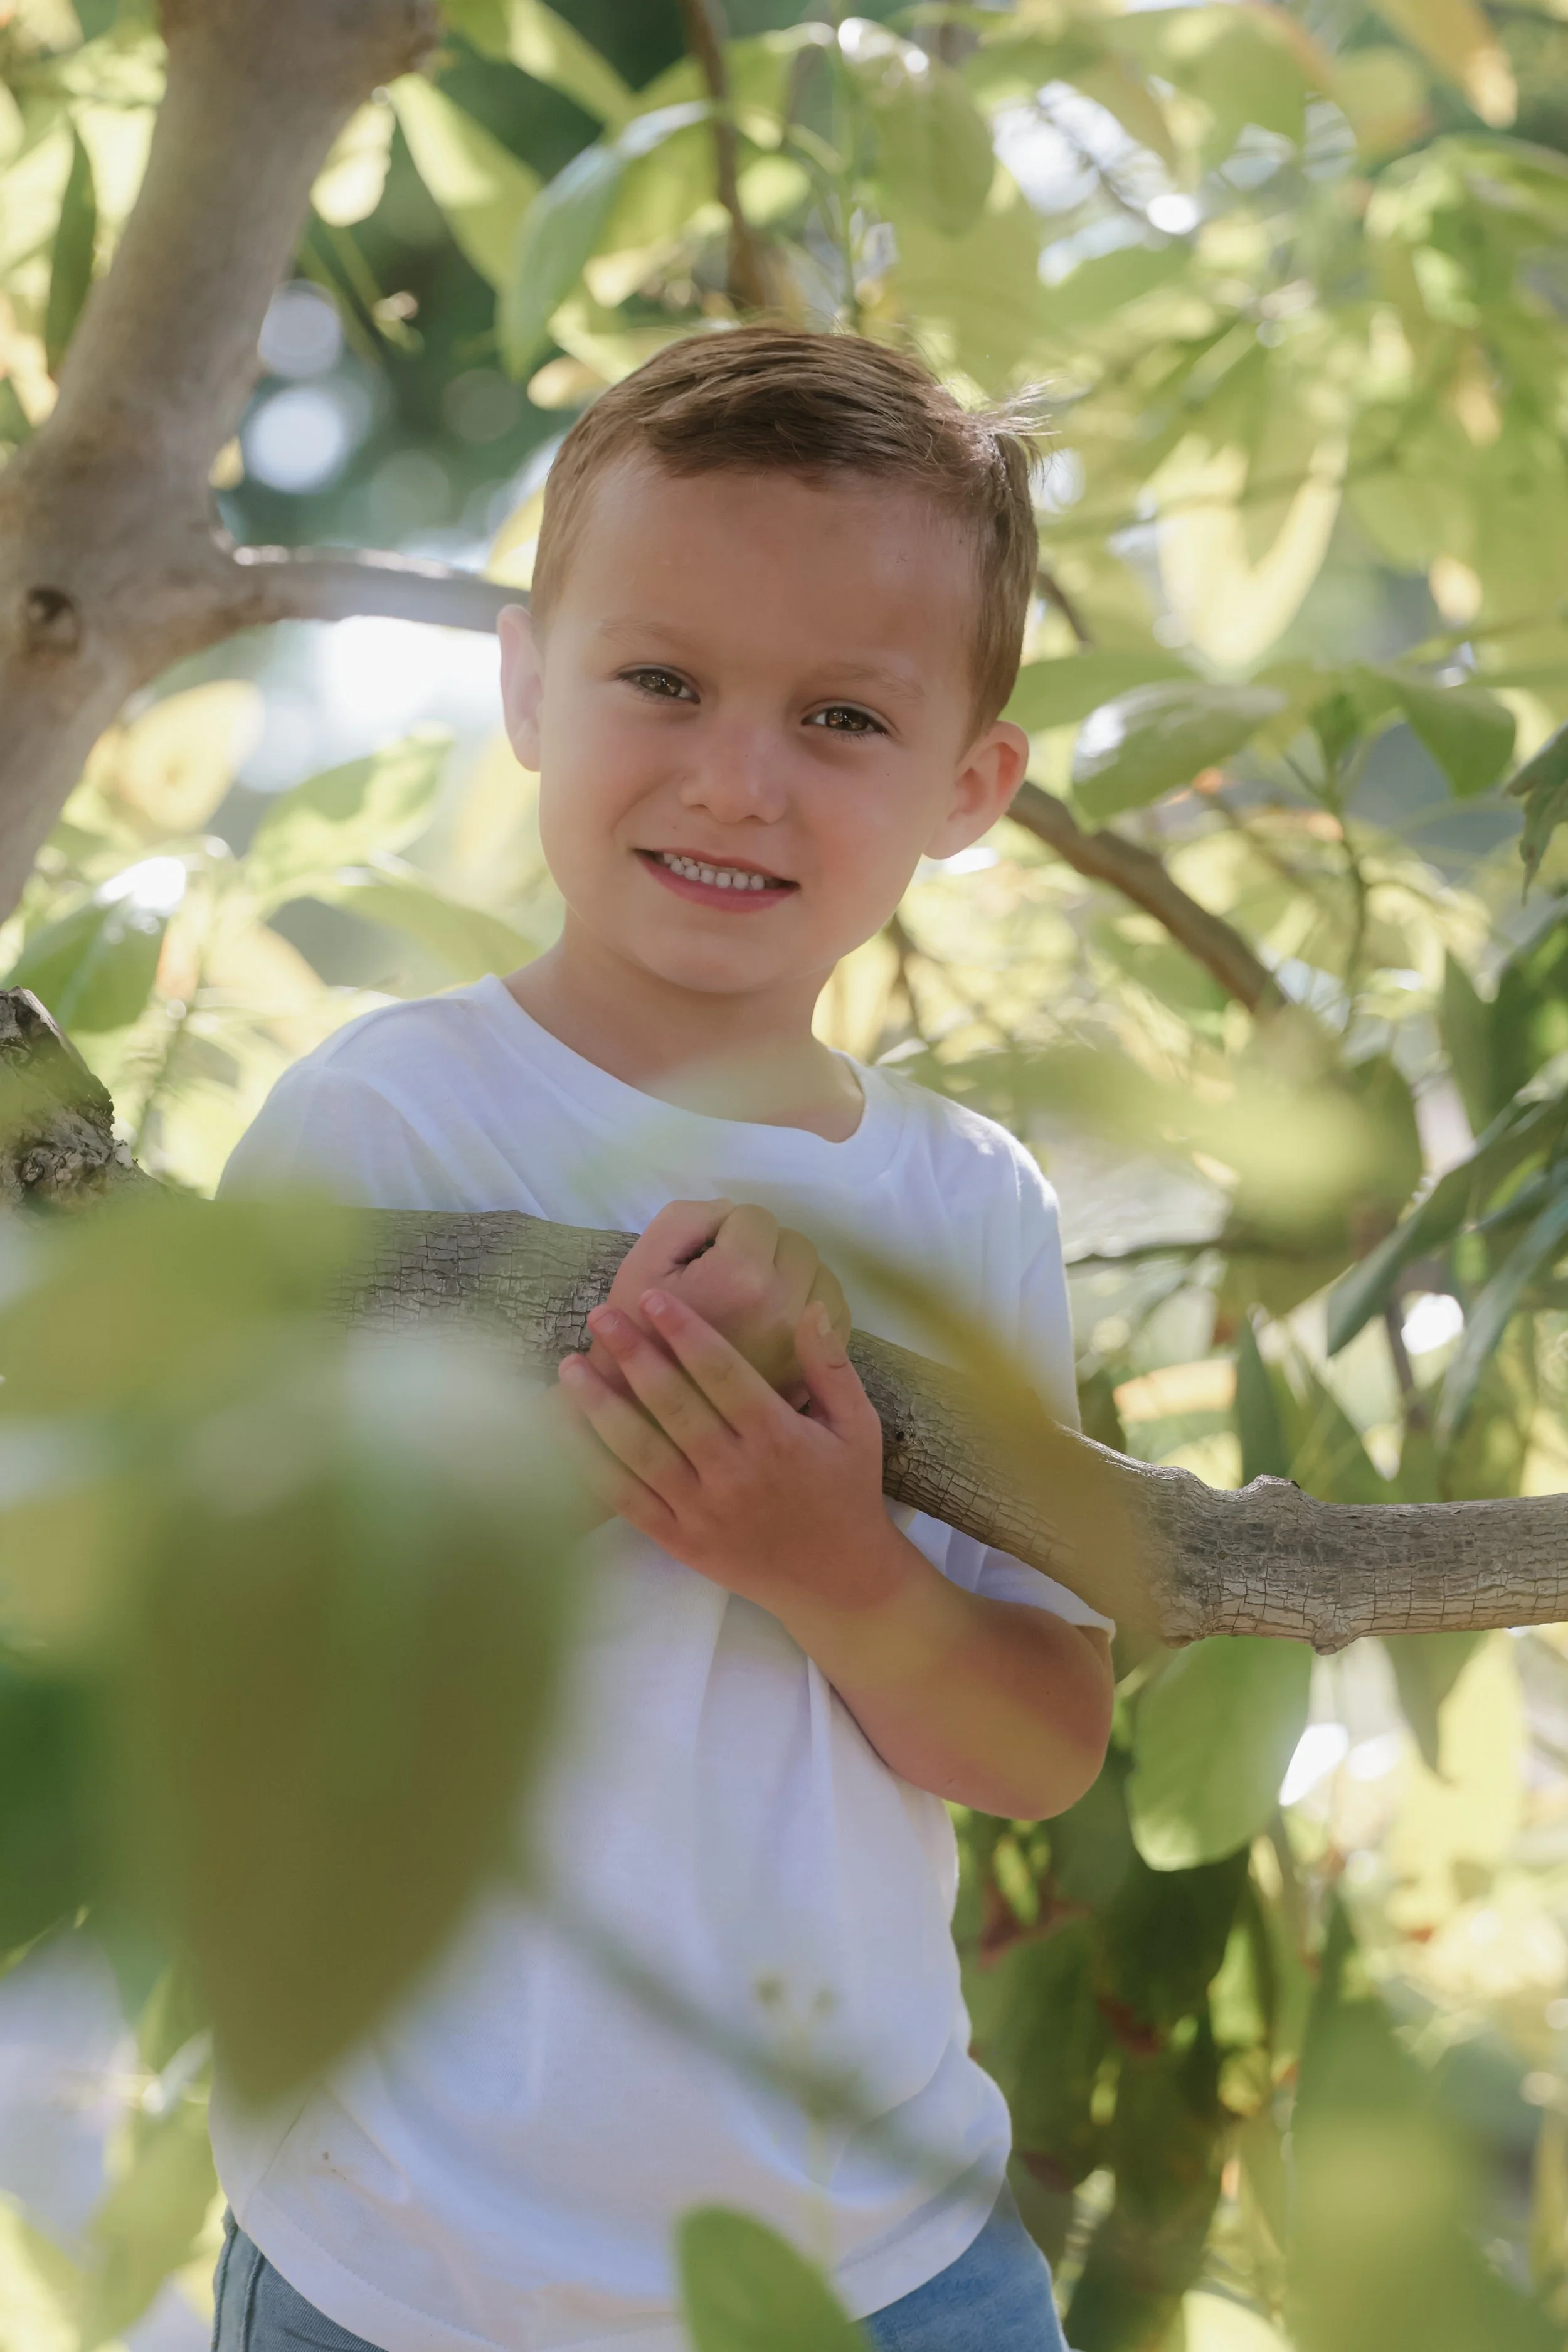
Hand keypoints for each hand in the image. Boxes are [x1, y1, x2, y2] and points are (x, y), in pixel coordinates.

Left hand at [559, 1288, 901, 1617]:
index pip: (722, 1374)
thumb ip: (831, 1367)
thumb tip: (811, 1307)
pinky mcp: (679, 1541)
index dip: (685, 1332)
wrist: (837, 1582)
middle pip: (672, 1405)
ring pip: (639, 1451)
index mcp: (778, 1437)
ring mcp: (702, 1510)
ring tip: (569, 1366)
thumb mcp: (858, 1426)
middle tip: (600, 1315)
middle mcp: (736, 1473)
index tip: (653, 1297)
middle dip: (633, 1355)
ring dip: (599, 1405)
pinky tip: (563, 1429)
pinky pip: (624, 1498)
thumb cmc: (846, 1493)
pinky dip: (589, 1463)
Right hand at [588, 1199, 849, 1405]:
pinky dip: (814, 1308)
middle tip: (730, 1272)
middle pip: (795, 1243)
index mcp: (739, 1276)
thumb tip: (730, 1212)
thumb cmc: (638, 1333)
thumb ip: (687, 1220)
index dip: (725, 1228)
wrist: (646, 1417)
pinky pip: (834, 1318)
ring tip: (757, 1293)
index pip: (754, 1217)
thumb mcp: (643, 1264)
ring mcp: (800, 1341)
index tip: (705, 1253)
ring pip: (821, 1276)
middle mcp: (781, 1306)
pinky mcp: (809, 1368)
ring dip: (794, 1274)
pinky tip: (781, 1316)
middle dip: (764, 1248)